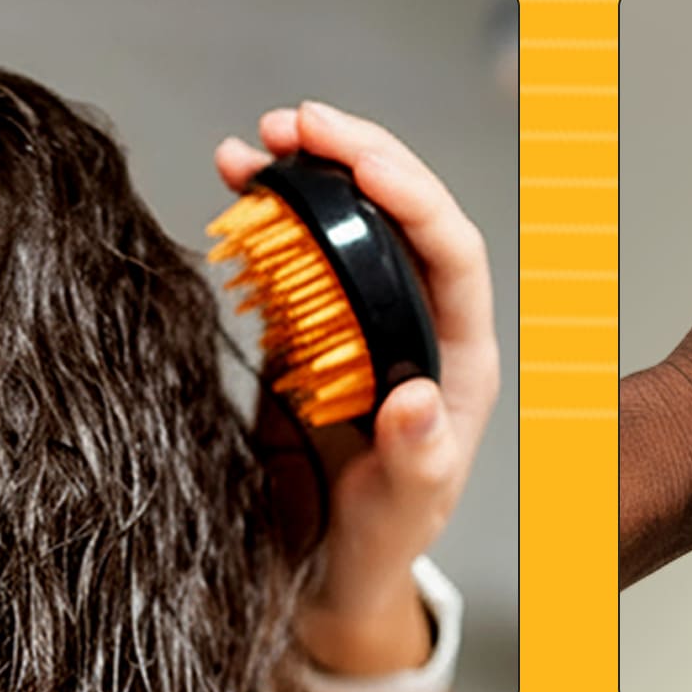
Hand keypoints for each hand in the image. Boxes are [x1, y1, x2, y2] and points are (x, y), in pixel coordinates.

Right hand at [217, 101, 499, 675]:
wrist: (326, 565)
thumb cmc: (382, 543)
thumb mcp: (404, 511)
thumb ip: (417, 460)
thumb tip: (415, 397)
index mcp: (460, 357)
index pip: (453, 254)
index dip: (414, 196)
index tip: (361, 161)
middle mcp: (418, 323)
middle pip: (402, 214)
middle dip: (356, 158)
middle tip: (297, 125)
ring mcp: (363, 318)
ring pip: (348, 221)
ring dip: (307, 171)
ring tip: (256, 143)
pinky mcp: (310, 324)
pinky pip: (296, 249)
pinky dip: (266, 206)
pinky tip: (232, 176)